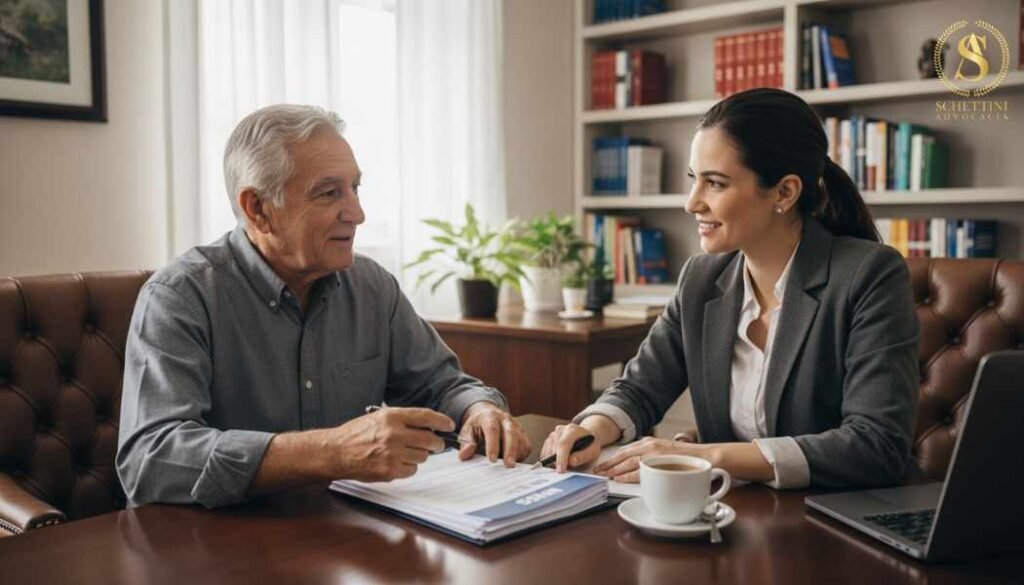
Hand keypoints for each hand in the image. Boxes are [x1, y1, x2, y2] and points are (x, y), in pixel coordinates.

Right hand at [325, 407, 452, 481]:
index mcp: (392, 417)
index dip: (441, 421)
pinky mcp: (389, 470)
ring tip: (405, 452)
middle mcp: (393, 434)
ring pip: (423, 456)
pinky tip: (397, 462)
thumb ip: (403, 420)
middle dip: (436, 443)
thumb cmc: (357, 434)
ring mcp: (392, 453)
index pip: (426, 416)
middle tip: (435, 444)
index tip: (449, 425)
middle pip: (430, 439)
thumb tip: (428, 426)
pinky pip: (412, 470)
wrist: (337, 452)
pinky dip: (408, 467)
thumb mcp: (379, 417)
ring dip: (419, 455)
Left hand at [457, 402, 531, 466]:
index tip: (491, 459)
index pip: (493, 429)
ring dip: (516, 454)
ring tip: (509, 466)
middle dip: (510, 450)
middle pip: (511, 433)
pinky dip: (522, 456)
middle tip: (508, 465)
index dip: (493, 445)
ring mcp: (516, 426)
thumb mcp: (467, 430)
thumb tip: (464, 455)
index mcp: (490, 416)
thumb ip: (466, 442)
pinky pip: (526, 446)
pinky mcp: (523, 434)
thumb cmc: (478, 426)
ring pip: (521, 440)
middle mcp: (506, 419)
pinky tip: (513, 461)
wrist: (489, 415)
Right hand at [539, 423, 601, 472]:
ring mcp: (553, 434)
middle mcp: (561, 430)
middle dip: (558, 462)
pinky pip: (544, 453)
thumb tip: (571, 461)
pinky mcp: (549, 439)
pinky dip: (549, 460)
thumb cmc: (590, 445)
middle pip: (554, 449)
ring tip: (565, 463)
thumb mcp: (592, 452)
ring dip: (554, 461)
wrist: (586, 437)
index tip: (560, 470)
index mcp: (573, 430)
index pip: (563, 444)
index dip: (561, 458)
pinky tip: (559, 461)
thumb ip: (582, 456)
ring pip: (547, 452)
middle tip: (567, 468)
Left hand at [593, 436, 710, 482]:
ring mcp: (655, 453)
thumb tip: (635, 468)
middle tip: (596, 471)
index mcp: (649, 442)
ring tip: (602, 476)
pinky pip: (639, 470)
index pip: (625, 450)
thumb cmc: (686, 459)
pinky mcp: (660, 462)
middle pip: (622, 455)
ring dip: (613, 470)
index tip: (601, 465)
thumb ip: (650, 458)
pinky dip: (627, 475)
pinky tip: (618, 479)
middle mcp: (650, 445)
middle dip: (607, 464)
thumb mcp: (663, 454)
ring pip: (628, 462)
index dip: (611, 459)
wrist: (707, 456)